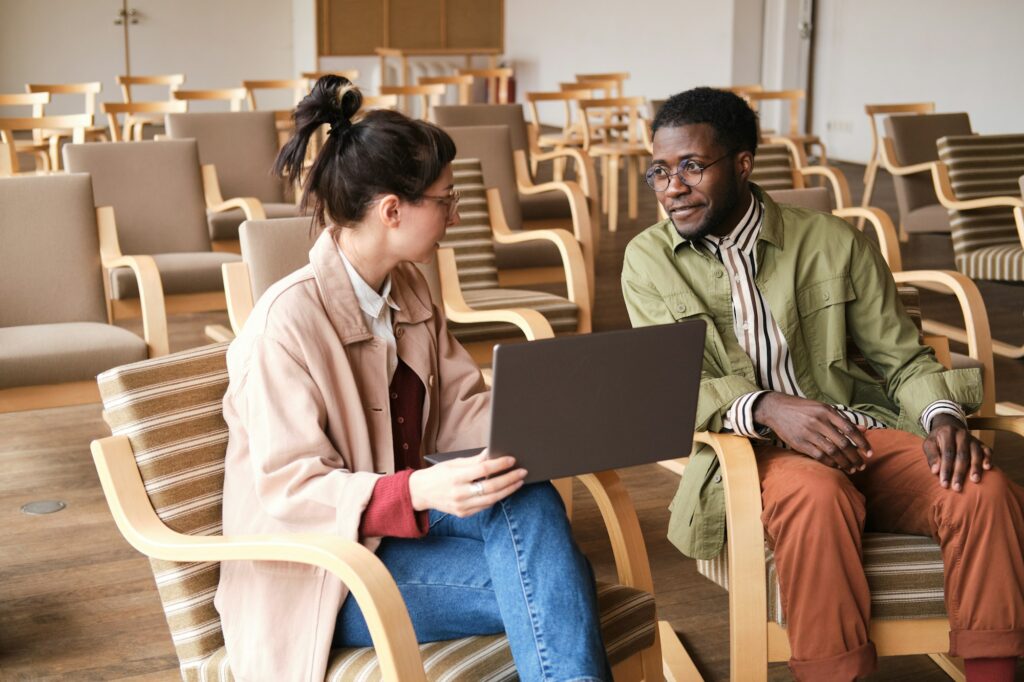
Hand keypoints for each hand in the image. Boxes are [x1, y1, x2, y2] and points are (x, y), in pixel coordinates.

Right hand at [408, 450, 526, 516]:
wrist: (420, 493)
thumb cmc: (437, 474)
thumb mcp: (453, 463)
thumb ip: (473, 460)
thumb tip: (491, 453)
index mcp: (456, 477)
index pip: (484, 469)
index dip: (500, 464)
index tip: (512, 459)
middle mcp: (459, 493)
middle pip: (491, 486)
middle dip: (510, 478)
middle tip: (522, 472)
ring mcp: (462, 506)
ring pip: (492, 499)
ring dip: (508, 490)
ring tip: (518, 481)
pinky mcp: (463, 514)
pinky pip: (485, 506)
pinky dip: (496, 498)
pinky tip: (504, 490)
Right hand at [752, 392, 872, 472]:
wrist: (775, 409)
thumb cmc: (802, 408)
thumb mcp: (822, 408)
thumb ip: (842, 419)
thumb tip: (863, 429)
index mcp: (827, 411)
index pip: (850, 429)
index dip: (862, 443)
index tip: (869, 453)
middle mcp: (818, 421)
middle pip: (843, 443)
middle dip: (855, 457)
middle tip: (862, 465)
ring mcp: (808, 432)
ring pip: (832, 452)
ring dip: (844, 463)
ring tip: (851, 469)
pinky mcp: (799, 443)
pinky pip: (819, 456)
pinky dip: (830, 463)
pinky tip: (836, 466)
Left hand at [923, 413, 991, 491]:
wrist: (948, 426)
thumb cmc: (937, 440)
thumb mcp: (929, 444)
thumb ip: (932, 456)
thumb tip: (935, 470)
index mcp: (947, 433)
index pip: (947, 453)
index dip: (946, 469)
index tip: (944, 484)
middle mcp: (961, 434)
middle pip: (962, 455)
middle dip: (959, 473)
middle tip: (957, 487)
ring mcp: (973, 439)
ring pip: (976, 453)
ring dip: (975, 467)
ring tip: (974, 480)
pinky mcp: (981, 443)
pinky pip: (987, 450)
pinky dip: (988, 458)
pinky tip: (988, 468)